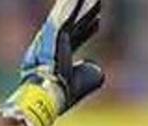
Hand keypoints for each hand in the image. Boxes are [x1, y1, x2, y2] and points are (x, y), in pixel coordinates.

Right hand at [0, 0, 105, 125]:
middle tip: (98, 1)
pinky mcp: (54, 32)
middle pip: (76, 22)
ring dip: (83, 3)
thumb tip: (98, 70)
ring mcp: (53, 36)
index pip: (77, 37)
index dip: (88, 28)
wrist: (49, 94)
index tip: (98, 20)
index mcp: (60, 54)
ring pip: (72, 14)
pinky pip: (68, 13)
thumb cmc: (64, 91)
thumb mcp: (87, 80)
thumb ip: (94, 73)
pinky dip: (76, 4)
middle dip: (87, 11)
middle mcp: (55, 42)